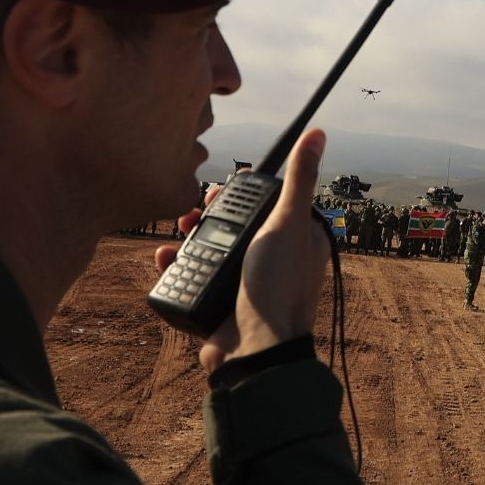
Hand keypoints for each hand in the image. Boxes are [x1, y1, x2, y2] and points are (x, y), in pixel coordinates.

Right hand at [154, 129, 329, 373]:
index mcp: (298, 240)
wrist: (254, 351)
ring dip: (187, 241)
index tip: (221, 188)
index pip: (267, 204)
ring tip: (174, 235)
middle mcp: (273, 261)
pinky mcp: (220, 306)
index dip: (241, 194)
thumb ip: (300, 179)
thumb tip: (318, 134)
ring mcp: (245, 285)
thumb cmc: (278, 286)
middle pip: (233, 226)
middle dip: (207, 216)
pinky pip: (192, 280)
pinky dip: (176, 269)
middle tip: (190, 212)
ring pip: (209, 251)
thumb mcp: (288, 223)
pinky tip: (165, 261)